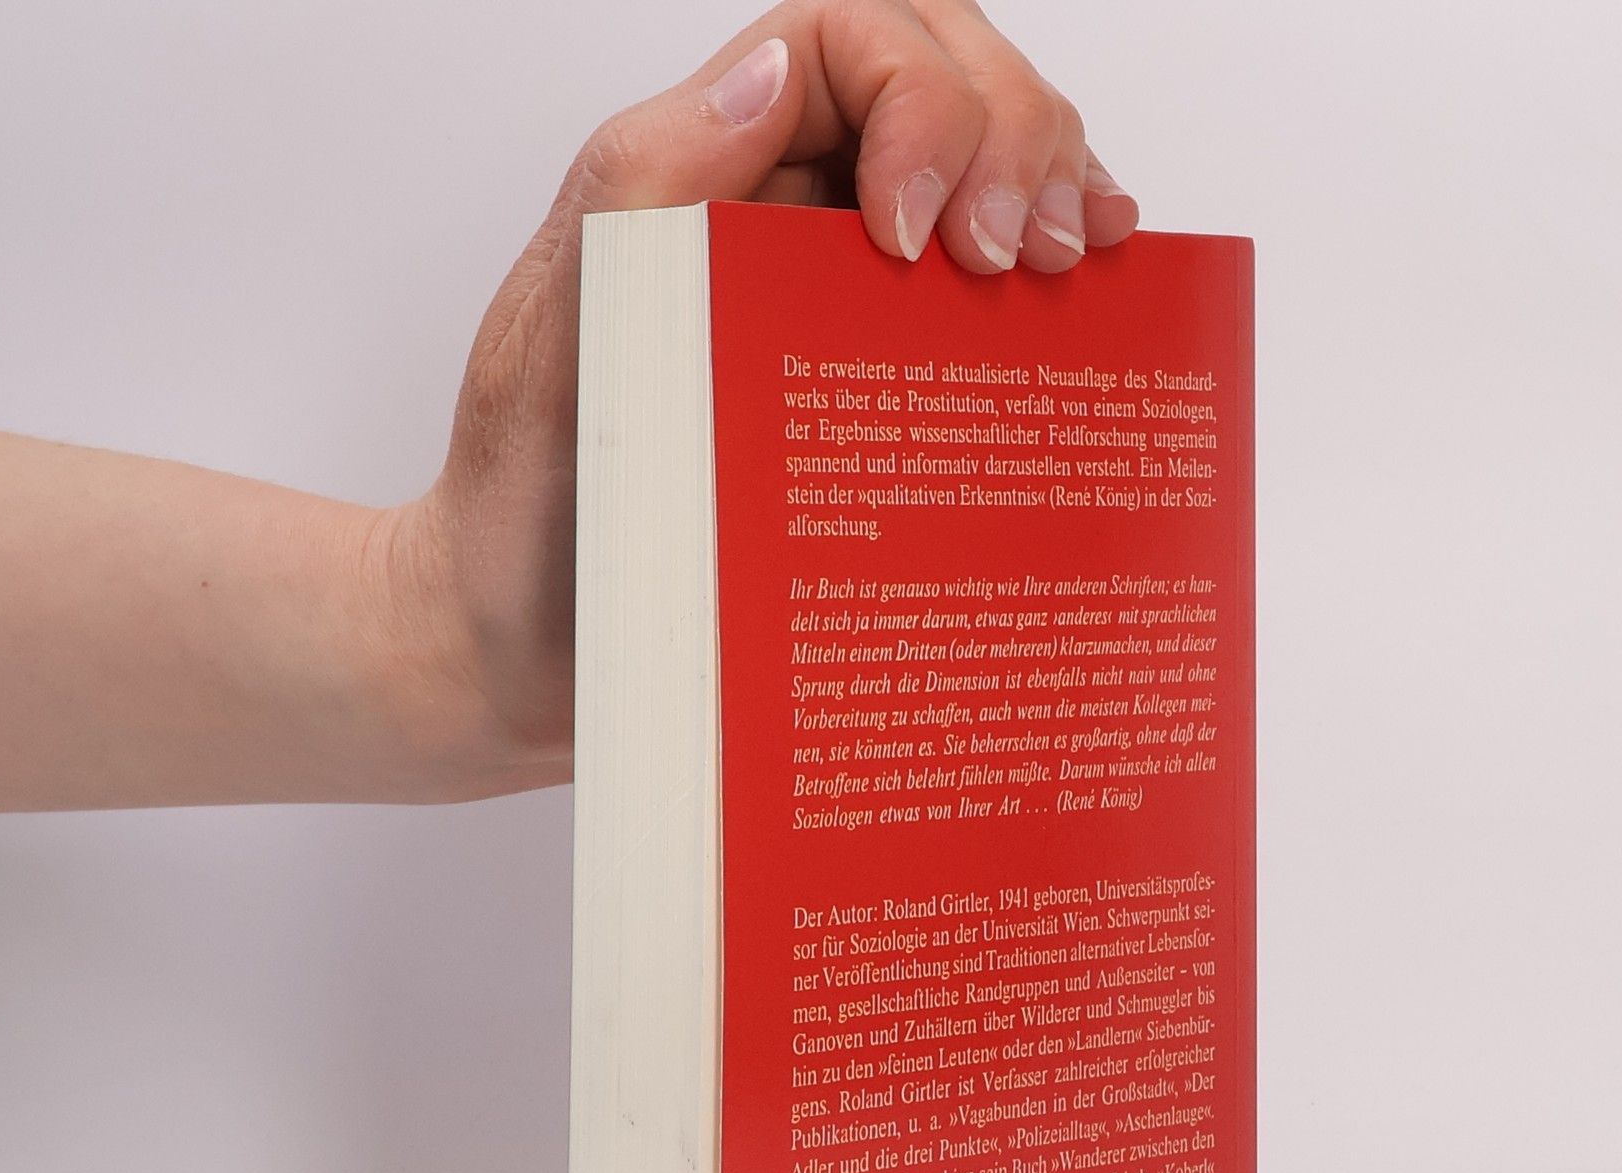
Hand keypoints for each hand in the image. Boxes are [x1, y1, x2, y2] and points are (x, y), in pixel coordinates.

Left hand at [387, 0, 1141, 798]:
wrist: (530, 661)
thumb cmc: (525, 526)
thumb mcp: (553, 358)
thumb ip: (639, 197)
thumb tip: (784, 70)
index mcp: (698, 182)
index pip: (843, 45)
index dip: (921, 102)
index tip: (918, 238)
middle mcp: (777, 218)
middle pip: (939, 78)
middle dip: (1010, 135)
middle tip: (1020, 259)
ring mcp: (838, 297)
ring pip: (984, 166)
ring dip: (1052, 184)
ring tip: (1072, 263)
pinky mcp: (883, 385)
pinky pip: (988, 291)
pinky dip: (1058, 270)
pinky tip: (1096, 288)